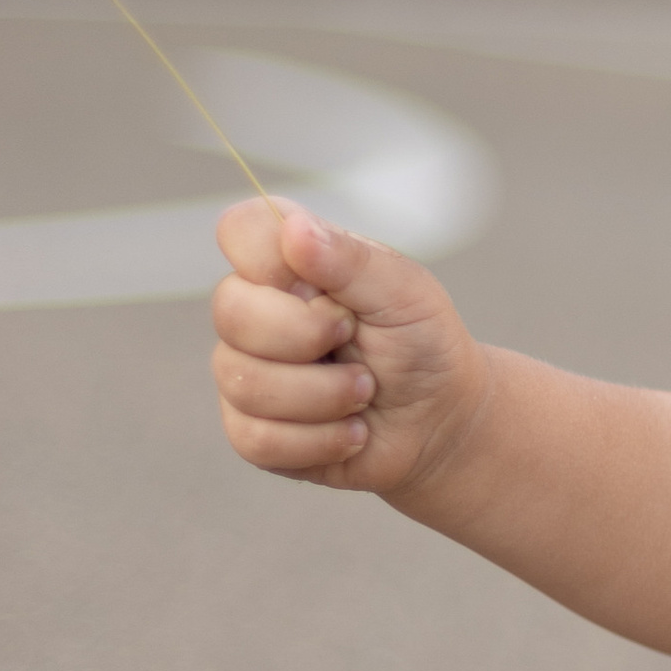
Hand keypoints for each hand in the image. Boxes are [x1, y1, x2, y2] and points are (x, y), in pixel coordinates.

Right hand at [209, 202, 484, 499]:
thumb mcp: (404, 291)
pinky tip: (350, 430)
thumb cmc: (422, 344)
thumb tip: (294, 230)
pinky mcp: (250, 430)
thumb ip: (350, 258)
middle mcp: (256, 311)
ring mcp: (246, 371)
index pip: (239, 230)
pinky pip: (256, 439)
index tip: (319, 286)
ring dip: (325, 395)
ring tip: (365, 391)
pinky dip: (320, 440)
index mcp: (290, 261)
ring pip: (244, 383)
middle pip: (230, 312)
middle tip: (354, 341)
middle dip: (307, 337)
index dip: (267, 258)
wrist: (440, 421)